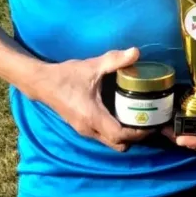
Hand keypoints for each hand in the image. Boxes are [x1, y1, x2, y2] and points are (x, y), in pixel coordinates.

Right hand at [34, 46, 149, 152]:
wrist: (41, 83)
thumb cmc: (66, 76)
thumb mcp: (91, 66)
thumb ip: (114, 60)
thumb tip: (136, 52)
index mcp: (92, 117)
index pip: (120, 135)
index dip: (139, 132)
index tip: (153, 123)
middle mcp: (89, 129)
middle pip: (118, 144)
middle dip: (136, 137)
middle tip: (149, 120)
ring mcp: (84, 131)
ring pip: (111, 142)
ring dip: (126, 136)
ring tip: (140, 118)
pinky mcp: (82, 128)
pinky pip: (104, 137)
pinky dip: (117, 132)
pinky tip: (124, 115)